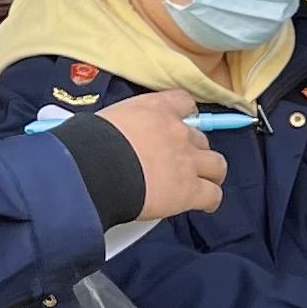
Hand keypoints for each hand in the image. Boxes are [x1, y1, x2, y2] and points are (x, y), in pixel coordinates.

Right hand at [101, 86, 227, 222]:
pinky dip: (210, 201)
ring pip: (217, 165)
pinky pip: (213, 195)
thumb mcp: (106, 120)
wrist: (94, 170)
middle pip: (200, 139)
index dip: (185, 116)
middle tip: (181, 163)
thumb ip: (125, 126)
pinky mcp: (189, 190)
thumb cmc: (89, 144)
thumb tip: (119, 138)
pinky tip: (204, 205)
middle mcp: (177, 132)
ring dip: (211, 174)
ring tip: (203, 183)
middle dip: (193, 150)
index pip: (184, 103)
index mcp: (156, 109)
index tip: (181, 124)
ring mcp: (187, 161)